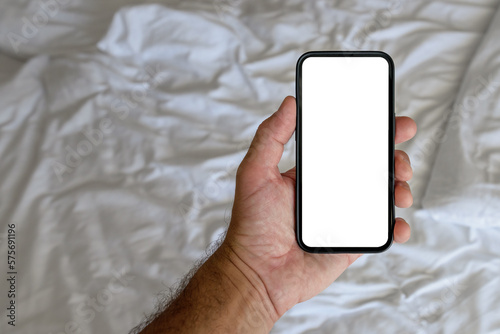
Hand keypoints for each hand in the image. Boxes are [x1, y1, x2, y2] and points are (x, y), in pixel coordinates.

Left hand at [223, 96, 416, 320]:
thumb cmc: (252, 225)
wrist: (258, 274)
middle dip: (393, 157)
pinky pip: (381, 232)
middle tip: (400, 156)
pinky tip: (398, 223)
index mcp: (312, 173)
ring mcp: (344, 217)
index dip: (369, 131)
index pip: (346, 146)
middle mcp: (331, 192)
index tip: (387, 119)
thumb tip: (290, 102)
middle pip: (371, 168)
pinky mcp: (352, 243)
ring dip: (399, 187)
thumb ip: (271, 137)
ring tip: (400, 189)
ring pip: (382, 196)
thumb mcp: (255, 173)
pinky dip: (397, 226)